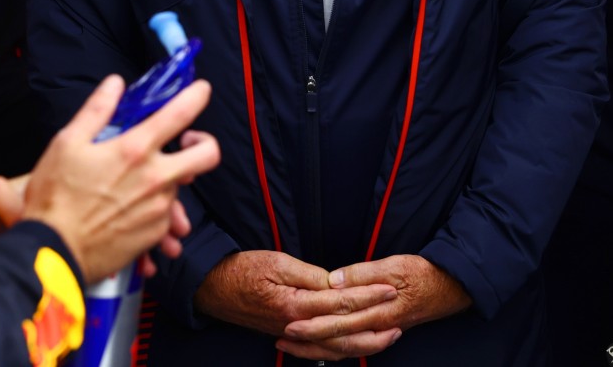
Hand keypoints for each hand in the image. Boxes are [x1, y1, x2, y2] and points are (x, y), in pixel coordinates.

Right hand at [22, 76, 220, 282]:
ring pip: (182, 187)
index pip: (180, 114)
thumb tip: (115, 84)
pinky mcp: (154, 233)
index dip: (196, 96)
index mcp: (135, 149)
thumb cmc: (55, 197)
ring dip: (169, 181)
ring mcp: (159, 208)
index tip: (201, 90)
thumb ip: (96, 110)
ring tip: (141, 185)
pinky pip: (167, 217)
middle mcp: (156, 178)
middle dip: (203, 143)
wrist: (52, 251)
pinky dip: (155, 212)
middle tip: (185, 142)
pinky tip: (133, 214)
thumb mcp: (67, 144)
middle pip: (207, 155)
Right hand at [194, 250, 397, 342]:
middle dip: (374, 328)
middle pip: (343, 334)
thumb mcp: (276, 262)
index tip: (390, 288)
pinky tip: (354, 346)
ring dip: (362, 344)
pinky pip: (318, 350)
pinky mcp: (286, 335)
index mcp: (296, 305)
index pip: (341, 301)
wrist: (212, 288)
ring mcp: (291, 334)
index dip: (369, 295)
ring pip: (333, 347)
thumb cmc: (242, 270)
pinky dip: (340, 350)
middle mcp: (296, 326)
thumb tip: (336, 281)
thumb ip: (309, 275)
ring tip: (387, 336)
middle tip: (399, 321)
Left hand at [277, 254, 471, 360]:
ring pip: (345, 347)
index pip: (341, 322)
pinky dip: (335, 348)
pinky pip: (355, 345)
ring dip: (318, 348)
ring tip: (292, 345)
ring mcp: (381, 331)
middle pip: (338, 340)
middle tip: (282, 338)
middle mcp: (378, 327)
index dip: (314, 325)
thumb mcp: (395, 266)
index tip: (291, 323)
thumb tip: (336, 280)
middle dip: (309, 341)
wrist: (452, 288)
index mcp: (380, 311)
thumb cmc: (424, 274)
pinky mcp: (382, 330)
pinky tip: (321, 346)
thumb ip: (364, 274)